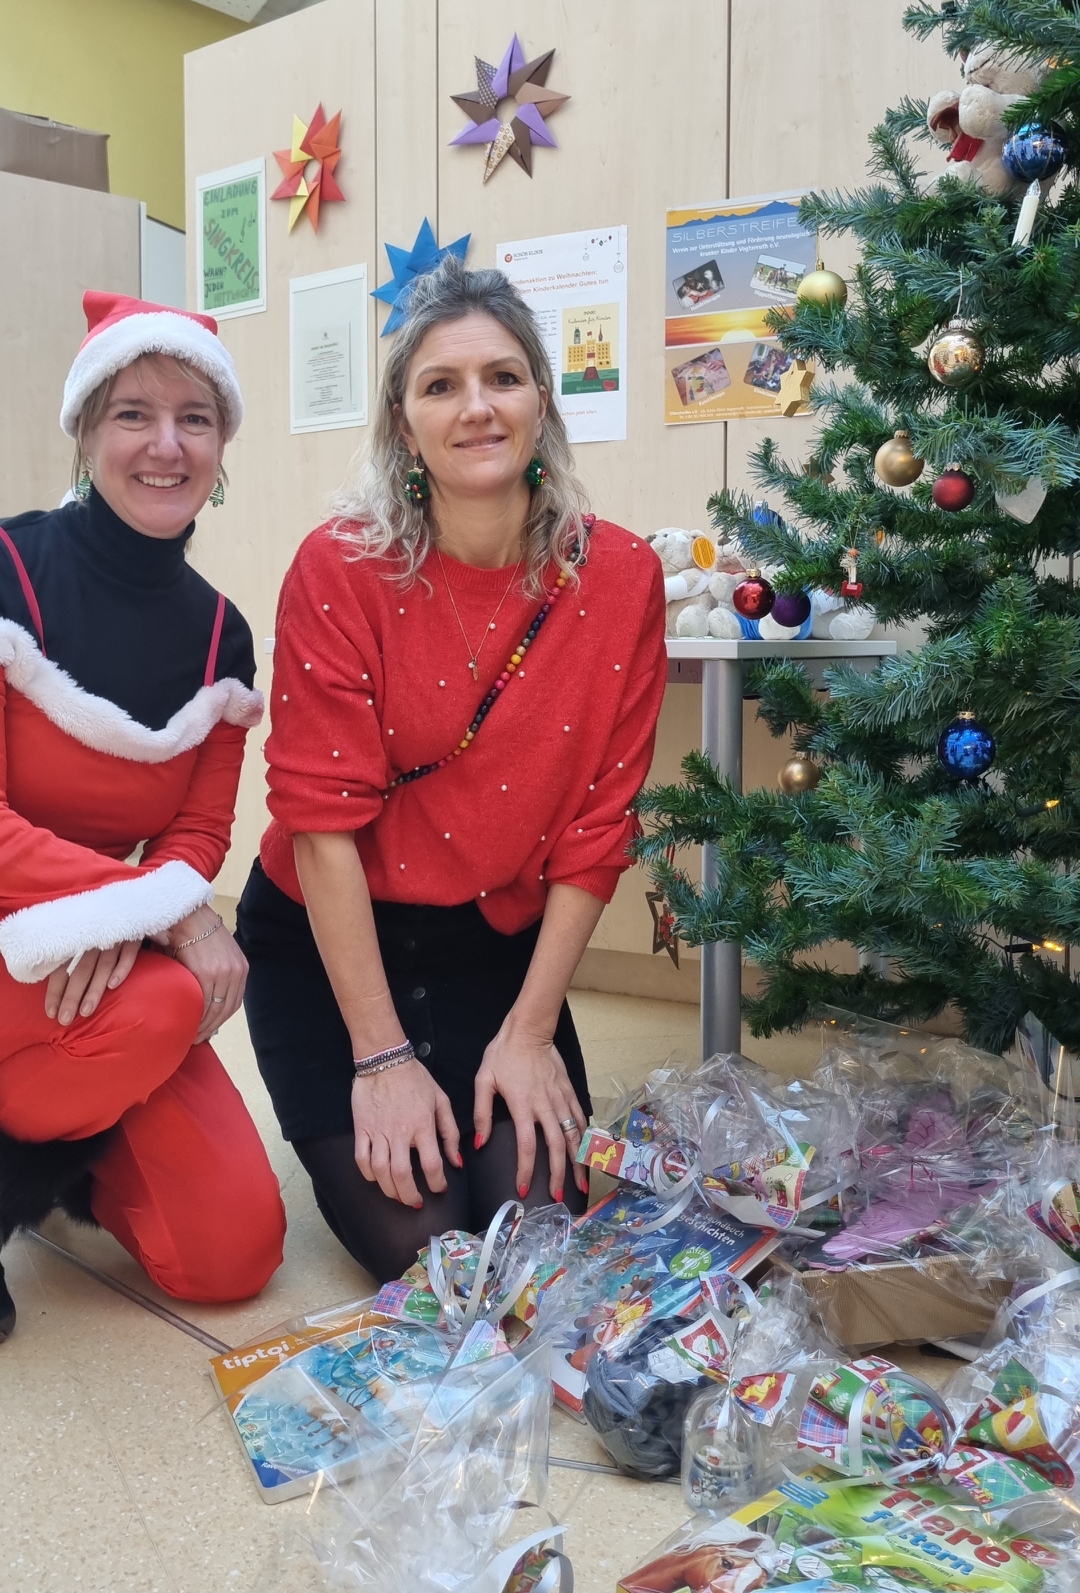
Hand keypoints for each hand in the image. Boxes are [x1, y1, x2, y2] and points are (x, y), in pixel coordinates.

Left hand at [45, 941, 141, 1024]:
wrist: (132, 911)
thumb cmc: (105, 933)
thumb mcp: (87, 942)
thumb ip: (74, 962)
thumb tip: (60, 991)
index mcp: (79, 942)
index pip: (63, 968)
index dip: (56, 990)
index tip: (51, 1013)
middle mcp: (94, 941)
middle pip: (81, 970)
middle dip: (71, 996)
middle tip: (65, 1019)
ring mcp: (115, 939)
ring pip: (103, 965)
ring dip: (94, 989)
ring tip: (86, 1011)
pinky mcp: (134, 937)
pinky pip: (128, 953)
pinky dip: (121, 968)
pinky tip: (113, 985)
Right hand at [166, 906, 247, 1043]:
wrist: (187, 915)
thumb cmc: (197, 933)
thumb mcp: (219, 952)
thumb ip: (220, 973)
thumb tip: (210, 998)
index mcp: (241, 967)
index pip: (235, 1001)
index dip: (222, 1018)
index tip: (211, 1028)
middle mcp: (235, 971)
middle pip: (227, 1009)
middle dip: (213, 1026)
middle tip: (199, 1038)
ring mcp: (222, 973)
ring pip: (215, 1009)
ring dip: (204, 1026)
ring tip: (192, 1035)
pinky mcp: (206, 973)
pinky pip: (204, 1002)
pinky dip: (197, 1016)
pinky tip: (189, 1023)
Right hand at [352, 1058, 461, 1206]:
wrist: (385, 1060)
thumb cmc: (416, 1079)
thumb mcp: (441, 1101)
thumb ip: (450, 1132)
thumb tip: (457, 1161)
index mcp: (422, 1125)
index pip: (431, 1164)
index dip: (437, 1183)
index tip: (439, 1188)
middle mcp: (399, 1132)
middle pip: (402, 1175)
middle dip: (409, 1195)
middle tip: (415, 1202)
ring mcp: (377, 1131)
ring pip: (380, 1171)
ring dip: (389, 1189)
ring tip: (397, 1195)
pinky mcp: (361, 1129)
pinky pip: (361, 1158)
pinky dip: (368, 1174)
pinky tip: (377, 1178)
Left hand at [474, 1018, 587, 1202]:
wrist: (529, 1030)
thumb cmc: (503, 1054)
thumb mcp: (484, 1080)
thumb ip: (482, 1113)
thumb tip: (479, 1143)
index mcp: (523, 1105)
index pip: (527, 1145)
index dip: (526, 1169)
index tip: (523, 1187)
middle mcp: (545, 1105)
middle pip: (557, 1147)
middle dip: (559, 1174)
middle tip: (558, 1196)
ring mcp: (561, 1098)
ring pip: (573, 1135)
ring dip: (577, 1161)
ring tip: (580, 1183)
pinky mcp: (569, 1091)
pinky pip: (580, 1118)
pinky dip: (584, 1137)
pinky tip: (586, 1151)